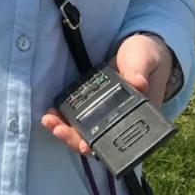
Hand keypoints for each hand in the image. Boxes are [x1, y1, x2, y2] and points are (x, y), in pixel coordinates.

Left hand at [41, 34, 171, 157]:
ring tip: (49, 121)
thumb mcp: (145, 58)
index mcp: (137, 116)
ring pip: (83, 131)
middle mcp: (118, 119)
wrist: (136, 48)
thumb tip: (139, 83)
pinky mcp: (90, 102)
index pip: (119, 139)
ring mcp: (102, 112)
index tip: (85, 146)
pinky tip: (49, 113)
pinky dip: (62, 117)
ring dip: (65, 130)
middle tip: (59, 130)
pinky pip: (75, 115)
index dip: (102, 146)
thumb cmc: (145, 56)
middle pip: (96, 140)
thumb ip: (140, 69)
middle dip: (75, 139)